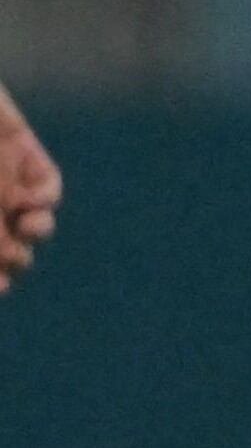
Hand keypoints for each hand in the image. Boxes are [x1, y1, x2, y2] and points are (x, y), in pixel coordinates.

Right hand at [0, 80, 55, 296]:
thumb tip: (6, 267)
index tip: (0, 289)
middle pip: (11, 250)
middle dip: (12, 256)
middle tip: (7, 251)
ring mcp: (9, 184)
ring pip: (35, 225)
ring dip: (36, 231)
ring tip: (24, 225)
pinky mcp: (29, 159)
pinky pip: (49, 192)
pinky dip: (44, 201)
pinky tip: (28, 201)